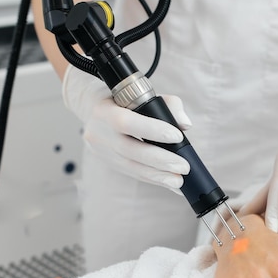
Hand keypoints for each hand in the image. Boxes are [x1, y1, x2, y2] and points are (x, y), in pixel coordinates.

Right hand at [62, 65, 191, 190]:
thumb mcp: (142, 94)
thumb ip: (169, 104)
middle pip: (129, 150)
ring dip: (157, 176)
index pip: (126, 122)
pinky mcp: (107, 163)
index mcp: (104, 110)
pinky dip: (152, 179)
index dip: (152, 130)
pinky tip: (169, 183)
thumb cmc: (124, 99)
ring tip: (178, 181)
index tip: (177, 137)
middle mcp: (98, 132)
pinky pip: (132, 173)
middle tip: (183, 167)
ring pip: (130, 166)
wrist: (92, 108)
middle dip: (160, 160)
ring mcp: (101, 150)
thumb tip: (185, 124)